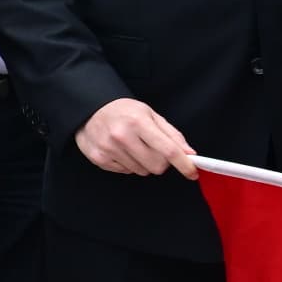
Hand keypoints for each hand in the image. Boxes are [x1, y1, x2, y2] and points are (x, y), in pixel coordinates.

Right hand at [74, 97, 194, 177]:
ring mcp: (108, 148)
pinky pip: (125, 172)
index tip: (192, 172)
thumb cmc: (123, 111)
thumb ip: (172, 134)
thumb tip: (189, 154)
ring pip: (142, 171)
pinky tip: (121, 151)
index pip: (168, 150)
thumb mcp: (150, 114)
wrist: (89, 109)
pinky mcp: (99, 158)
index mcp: (138, 122)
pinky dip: (128, 164)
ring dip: (143, 163)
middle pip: (157, 166)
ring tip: (133, 147)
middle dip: (160, 161)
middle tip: (153, 149)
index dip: (184, 164)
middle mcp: (122, 135)